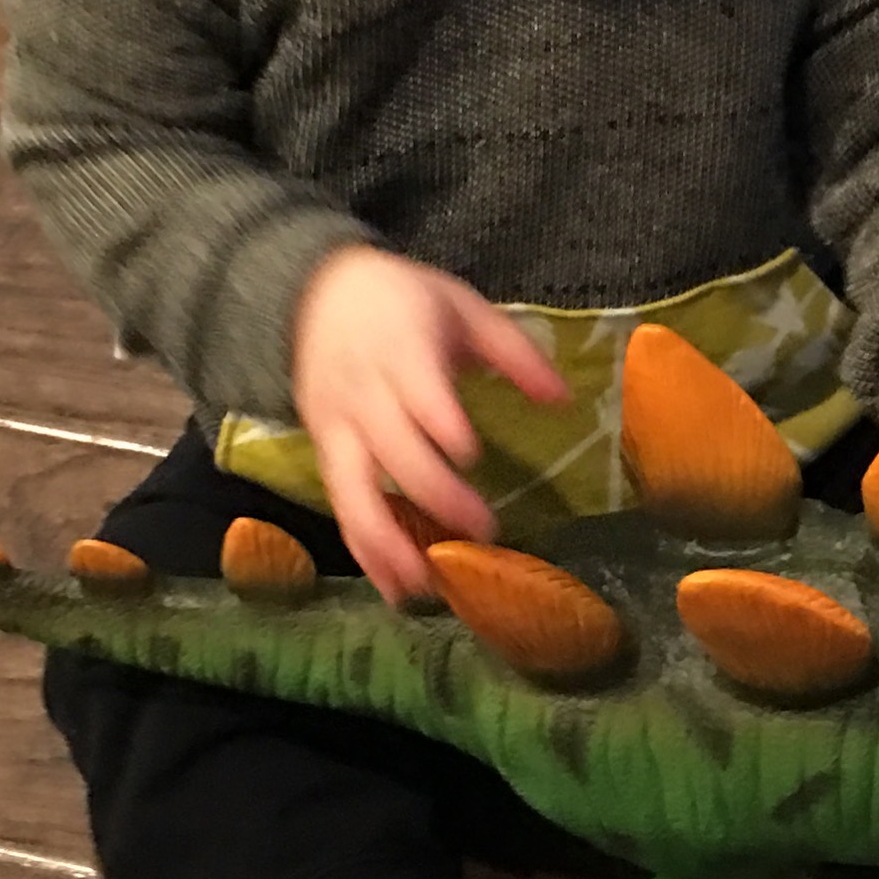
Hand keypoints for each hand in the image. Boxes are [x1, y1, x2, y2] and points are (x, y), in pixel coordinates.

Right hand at [292, 245, 568, 602]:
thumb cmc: (403, 301)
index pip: (417, 392)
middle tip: (484, 532)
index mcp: (401, 350)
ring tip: (426, 586)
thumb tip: (564, 400)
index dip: (440, 424)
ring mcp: (336, 428)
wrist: (314, 292)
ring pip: (354, 492)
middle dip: (434, 496)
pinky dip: (364, 550)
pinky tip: (394, 586)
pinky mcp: (322, 453)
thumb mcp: (462, 307)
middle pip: (392, 452)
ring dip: (387, 543)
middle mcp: (363, 394)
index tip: (472, 455)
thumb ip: (513, 352)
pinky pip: (340, 506)